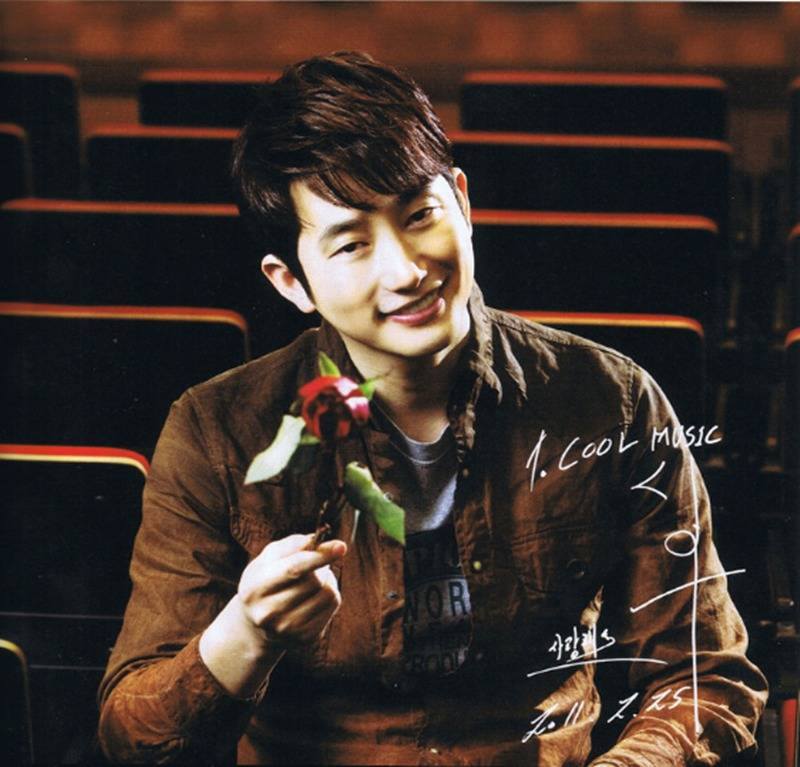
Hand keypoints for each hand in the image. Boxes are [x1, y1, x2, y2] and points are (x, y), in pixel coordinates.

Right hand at [237, 533, 346, 649]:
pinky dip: (329, 595)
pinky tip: (313, 597)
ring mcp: (286, 630)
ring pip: (328, 594)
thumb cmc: (266, 579)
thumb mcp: (269, 558)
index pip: (293, 569)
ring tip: (311, 582)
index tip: (341, 547)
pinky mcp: (305, 639)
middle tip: (310, 567)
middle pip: (314, 581)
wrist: (256, 624)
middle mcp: (268, 613)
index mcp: (254, 588)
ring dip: (326, 580)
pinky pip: (333, 606)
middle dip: (319, 567)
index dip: (319, 556)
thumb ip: (292, 544)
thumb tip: (318, 539)